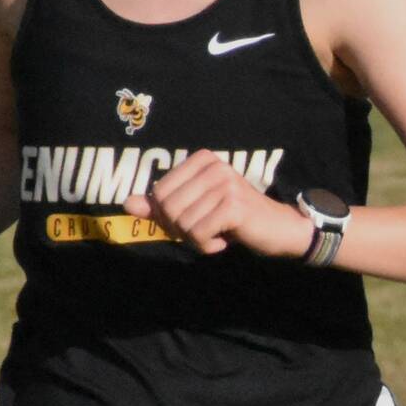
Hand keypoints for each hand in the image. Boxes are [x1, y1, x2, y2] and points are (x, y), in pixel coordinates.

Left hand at [123, 149, 313, 258]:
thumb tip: (127, 204)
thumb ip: (161, 206)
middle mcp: (213, 166)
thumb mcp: (195, 209)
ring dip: (196, 239)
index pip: (160, 192)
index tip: (193, 221)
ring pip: (182, 223)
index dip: (168, 216)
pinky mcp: (233, 205)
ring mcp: (224, 184)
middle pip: (168, 208)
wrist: (278, 229)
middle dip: (181, 230)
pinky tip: (223, 241)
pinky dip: (207, 245)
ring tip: (216, 234)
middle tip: (205, 231)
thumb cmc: (234, 219)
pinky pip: (198, 234)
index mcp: (202, 160)